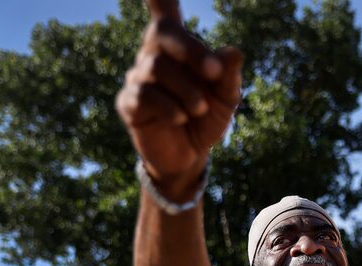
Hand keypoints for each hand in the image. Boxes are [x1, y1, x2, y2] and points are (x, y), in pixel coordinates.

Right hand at [115, 0, 242, 198]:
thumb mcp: (226, 99)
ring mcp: (138, 78)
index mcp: (178, 48)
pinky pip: (144, 94)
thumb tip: (232, 52)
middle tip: (214, 71)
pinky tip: (181, 118)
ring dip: (186, 88)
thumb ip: (229, 76)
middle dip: (190, 49)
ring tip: (200, 108)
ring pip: (155, 66)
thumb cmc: (207, 118)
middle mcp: (154, 55)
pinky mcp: (129, 103)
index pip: (165, 11)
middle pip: (162, 32)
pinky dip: (168, 106)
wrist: (191, 156)